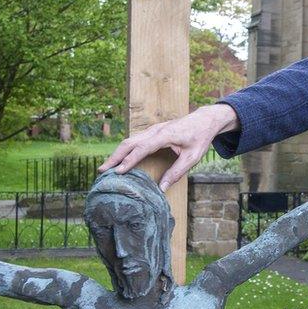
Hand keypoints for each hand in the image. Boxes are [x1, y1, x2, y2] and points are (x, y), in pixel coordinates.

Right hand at [98, 104, 238, 191]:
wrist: (204, 120)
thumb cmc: (200, 138)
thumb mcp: (192, 157)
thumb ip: (177, 172)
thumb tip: (162, 189)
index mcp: (165, 135)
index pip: (142, 148)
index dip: (129, 160)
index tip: (118, 172)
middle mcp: (155, 130)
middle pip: (129, 142)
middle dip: (115, 156)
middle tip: (102, 171)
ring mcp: (152, 129)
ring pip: (130, 140)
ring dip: (117, 153)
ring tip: (106, 167)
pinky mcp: (153, 131)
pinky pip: (135, 140)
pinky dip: (124, 149)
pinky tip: (119, 159)